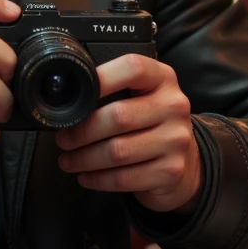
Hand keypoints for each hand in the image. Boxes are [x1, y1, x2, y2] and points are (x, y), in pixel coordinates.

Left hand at [55, 53, 202, 214]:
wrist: (184, 160)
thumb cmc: (150, 123)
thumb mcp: (141, 96)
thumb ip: (114, 89)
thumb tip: (69, 96)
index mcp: (163, 79)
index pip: (133, 68)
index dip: (101, 79)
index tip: (74, 94)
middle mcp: (174, 106)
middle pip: (118, 116)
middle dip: (82, 131)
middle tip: (63, 139)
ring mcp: (176, 140)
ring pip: (117, 151)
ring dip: (84, 159)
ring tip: (68, 160)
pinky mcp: (171, 171)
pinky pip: (124, 178)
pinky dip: (98, 179)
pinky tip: (86, 176)